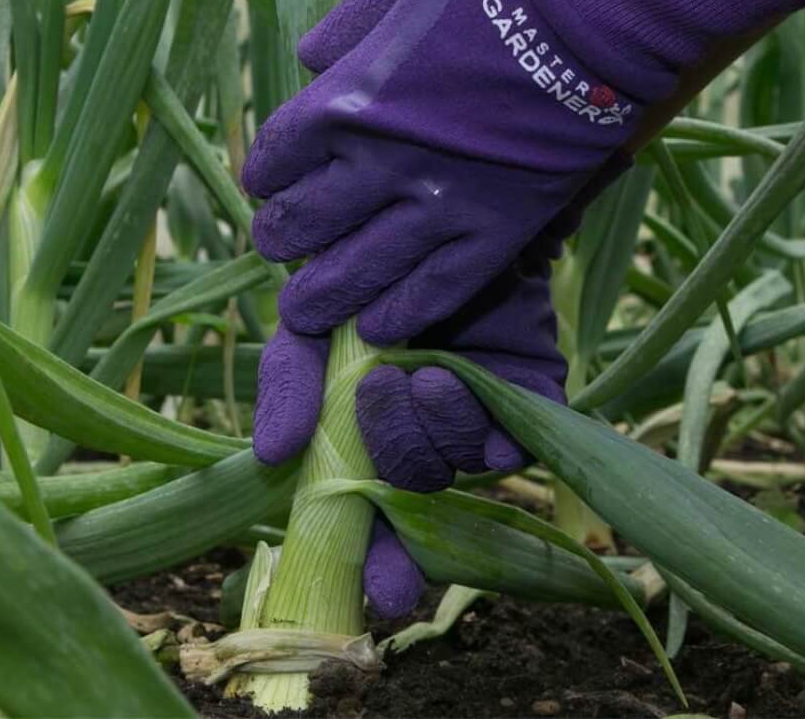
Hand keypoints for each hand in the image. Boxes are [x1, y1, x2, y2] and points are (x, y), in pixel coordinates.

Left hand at [243, 0, 804, 349]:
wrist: (604, 0)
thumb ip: (356, 22)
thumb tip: (311, 59)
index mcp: (350, 96)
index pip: (277, 158)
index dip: (267, 177)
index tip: (272, 184)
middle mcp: (383, 162)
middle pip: (306, 224)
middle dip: (283, 240)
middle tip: (281, 248)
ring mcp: (443, 204)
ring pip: (360, 274)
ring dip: (322, 297)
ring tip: (306, 311)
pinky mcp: (501, 232)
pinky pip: (437, 291)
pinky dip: (400, 315)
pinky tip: (377, 328)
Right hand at [253, 257, 567, 617]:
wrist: (430, 214)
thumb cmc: (362, 275)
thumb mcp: (310, 325)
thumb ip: (289, 384)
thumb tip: (273, 453)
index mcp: (376, 440)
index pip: (381, 524)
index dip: (382, 564)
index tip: (380, 591)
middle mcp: (432, 439)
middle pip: (420, 490)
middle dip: (395, 455)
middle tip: (374, 390)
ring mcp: (484, 417)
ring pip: (468, 463)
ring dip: (436, 429)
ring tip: (422, 372)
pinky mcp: (530, 390)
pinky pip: (520, 431)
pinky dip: (486, 418)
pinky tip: (453, 378)